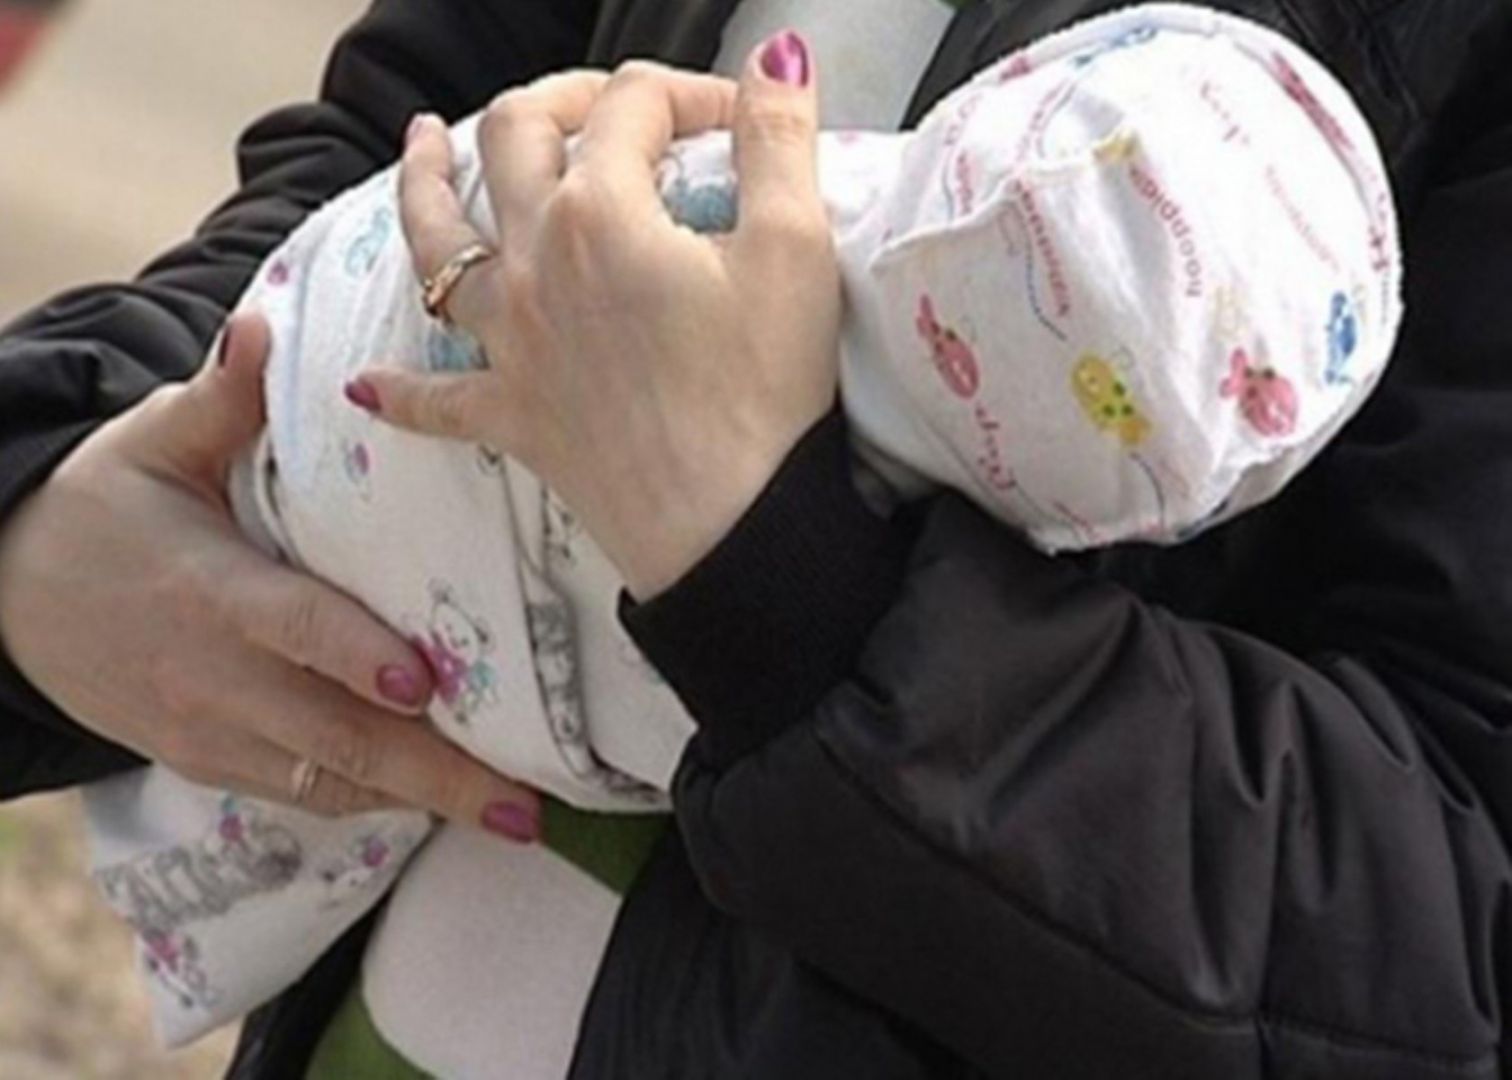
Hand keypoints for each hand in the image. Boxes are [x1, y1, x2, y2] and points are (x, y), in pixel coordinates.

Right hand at [0, 315, 541, 839]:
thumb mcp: (150, 443)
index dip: (356, 660)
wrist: (11, 600)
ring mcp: (214, 733)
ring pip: (328, 782)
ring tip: (515, 821)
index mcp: (210, 589)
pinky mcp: (214, 764)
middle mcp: (216, 677)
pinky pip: (305, 794)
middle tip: (525, 808)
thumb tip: (262, 326)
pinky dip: (375, 802)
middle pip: (334, 735)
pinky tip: (447, 805)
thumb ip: (219, 398)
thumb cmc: (106, 507)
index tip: (426, 685)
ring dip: (422, 803)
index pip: (294, 627)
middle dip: (434, 774)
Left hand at [352, 35, 838, 598]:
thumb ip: (781, 139)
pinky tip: (364, 383)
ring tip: (419, 145)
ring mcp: (511, 340)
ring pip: (439, 243)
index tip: (739, 117)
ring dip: (423, 183)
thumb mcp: (796, 251)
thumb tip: (776, 54)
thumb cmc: (766, 393)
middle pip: (515, 139)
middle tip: (596, 103)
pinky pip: (436, 398)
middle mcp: (536, 261)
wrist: (729, 528)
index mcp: (602, 211)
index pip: (632, 106)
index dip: (689, 91)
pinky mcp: (511, 414)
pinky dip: (402, 387)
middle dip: (556, 101)